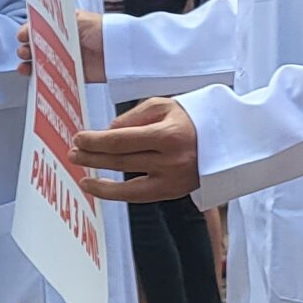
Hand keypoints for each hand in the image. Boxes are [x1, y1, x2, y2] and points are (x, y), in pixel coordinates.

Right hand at [14, 9, 105, 82]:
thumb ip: (53, 26)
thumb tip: (31, 30)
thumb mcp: (77, 21)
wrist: (123, 51)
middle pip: (36, 45)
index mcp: (64, 24)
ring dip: (29, 64)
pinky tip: (33, 77)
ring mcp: (66, 57)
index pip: (39, 26)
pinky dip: (41, 78)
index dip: (28, 31)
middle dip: (26, 48)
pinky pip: (52, 76)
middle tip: (25, 51)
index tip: (22, 36)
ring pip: (40, 61)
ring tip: (24, 67)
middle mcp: (63, 40)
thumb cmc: (104, 31)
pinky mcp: (71, 73)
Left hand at [74, 98, 198, 200]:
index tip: (78, 138)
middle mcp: (171, 160)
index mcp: (168, 134)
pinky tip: (99, 186)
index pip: (120, 140)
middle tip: (73, 153)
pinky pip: (138, 196)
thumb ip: (133, 117)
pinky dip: (116, 194)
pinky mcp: (174, 192)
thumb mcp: (165, 106)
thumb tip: (107, 132)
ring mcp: (174, 180)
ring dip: (99, 180)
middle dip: (92, 157)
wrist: (229, 139)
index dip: (95, 141)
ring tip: (82, 173)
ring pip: (126, 186)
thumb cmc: (193, 119)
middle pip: (120, 161)